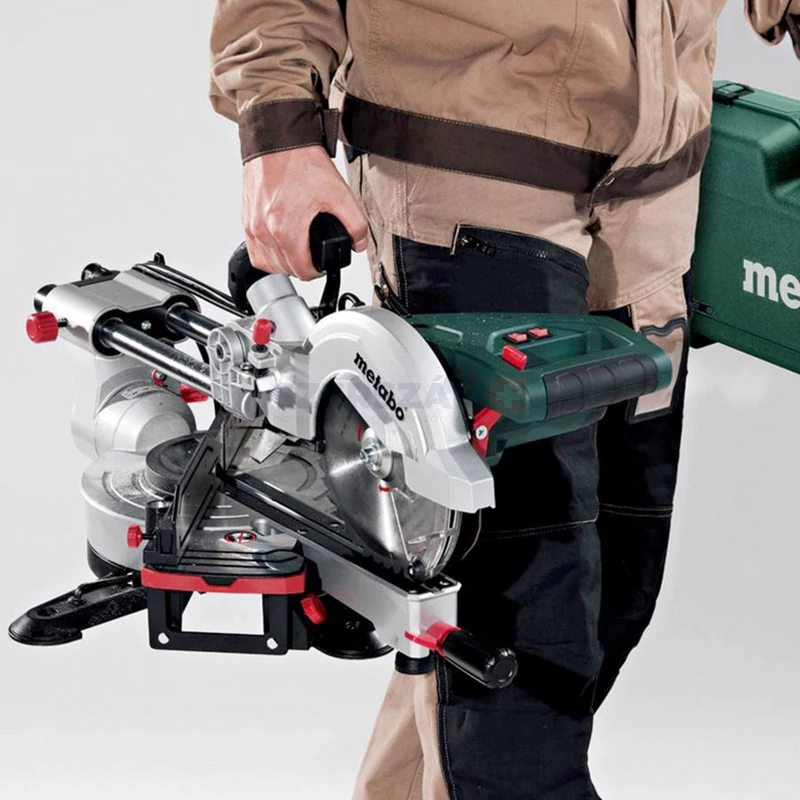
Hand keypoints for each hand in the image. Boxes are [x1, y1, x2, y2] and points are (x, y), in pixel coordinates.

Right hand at [242, 145, 368, 279]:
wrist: (278, 139)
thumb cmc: (301, 162)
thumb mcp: (339, 193)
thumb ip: (355, 223)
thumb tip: (358, 244)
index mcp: (286, 229)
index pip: (303, 271)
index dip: (318, 271)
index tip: (323, 263)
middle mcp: (265, 230)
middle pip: (286, 269)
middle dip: (303, 266)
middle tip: (314, 255)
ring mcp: (252, 225)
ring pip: (267, 264)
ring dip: (284, 263)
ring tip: (298, 252)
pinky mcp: (246, 218)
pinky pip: (254, 251)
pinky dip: (267, 254)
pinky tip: (279, 246)